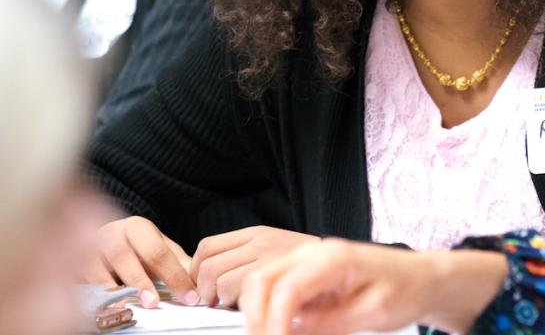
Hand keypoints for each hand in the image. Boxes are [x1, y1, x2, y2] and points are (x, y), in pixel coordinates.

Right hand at [83, 216, 196, 307]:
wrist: (100, 239)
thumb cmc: (134, 248)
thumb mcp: (158, 248)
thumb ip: (177, 262)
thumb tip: (196, 280)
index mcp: (137, 227)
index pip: (158, 252)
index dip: (174, 276)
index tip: (189, 298)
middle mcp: (109, 234)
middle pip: (123, 256)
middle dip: (139, 280)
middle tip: (153, 303)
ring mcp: (86, 248)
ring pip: (94, 266)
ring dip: (109, 287)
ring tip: (123, 305)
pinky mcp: (71, 264)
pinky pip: (76, 278)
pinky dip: (87, 292)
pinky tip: (98, 305)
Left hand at [191, 226, 319, 306]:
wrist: (348, 267)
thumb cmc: (312, 270)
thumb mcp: (276, 252)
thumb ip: (245, 259)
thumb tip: (206, 279)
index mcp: (258, 233)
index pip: (207, 248)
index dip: (196, 272)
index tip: (204, 289)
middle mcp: (261, 241)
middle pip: (207, 266)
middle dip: (204, 291)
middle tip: (216, 303)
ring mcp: (271, 258)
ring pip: (221, 283)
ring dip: (223, 302)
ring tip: (237, 308)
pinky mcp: (279, 277)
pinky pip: (242, 296)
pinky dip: (239, 309)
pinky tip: (251, 311)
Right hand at [241, 239, 507, 334]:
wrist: (425, 278)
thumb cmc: (407, 289)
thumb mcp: (373, 314)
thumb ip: (329, 323)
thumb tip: (291, 332)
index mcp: (333, 258)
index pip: (285, 289)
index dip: (273, 324)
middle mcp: (315, 253)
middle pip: (261, 280)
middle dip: (256, 318)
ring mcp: (310, 260)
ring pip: (262, 282)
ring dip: (259, 313)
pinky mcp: (310, 274)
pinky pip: (277, 289)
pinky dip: (271, 311)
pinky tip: (284, 330)